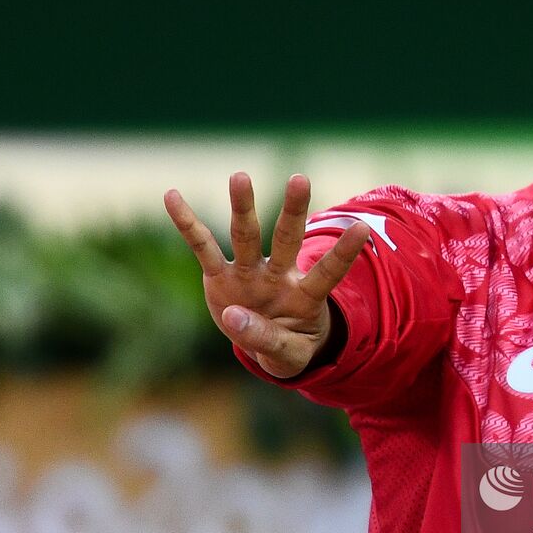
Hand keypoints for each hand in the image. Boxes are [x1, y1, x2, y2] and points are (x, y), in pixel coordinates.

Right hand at [164, 173, 369, 378]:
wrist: (266, 345)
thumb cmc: (288, 346)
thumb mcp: (286, 355)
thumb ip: (266, 339)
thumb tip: (233, 316)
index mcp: (305, 297)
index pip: (328, 272)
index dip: (343, 253)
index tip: (360, 228)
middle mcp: (279, 276)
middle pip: (287, 239)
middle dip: (293, 211)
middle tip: (300, 179)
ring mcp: (249, 273)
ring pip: (247, 236)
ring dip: (243, 208)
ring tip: (239, 177)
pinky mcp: (220, 276)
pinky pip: (202, 247)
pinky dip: (187, 223)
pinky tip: (171, 196)